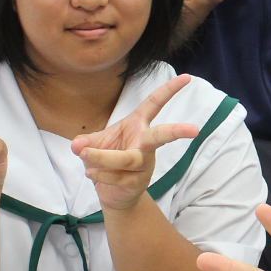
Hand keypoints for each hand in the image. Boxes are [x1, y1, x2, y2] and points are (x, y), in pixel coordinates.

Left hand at [71, 74, 199, 211]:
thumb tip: (76, 145)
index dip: (169, 90)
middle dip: (176, 132)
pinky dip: (100, 173)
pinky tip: (90, 173)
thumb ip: (85, 141)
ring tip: (85, 153)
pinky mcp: (138, 182)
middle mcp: (145, 144)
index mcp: (138, 126)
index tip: (187, 78)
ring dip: (105, 156)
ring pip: (129, 159)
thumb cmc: (107, 159)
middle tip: (194, 130)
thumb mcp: (93, 144)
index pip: (155, 104)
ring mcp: (145, 165)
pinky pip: (119, 176)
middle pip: (161, 136)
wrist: (112, 192)